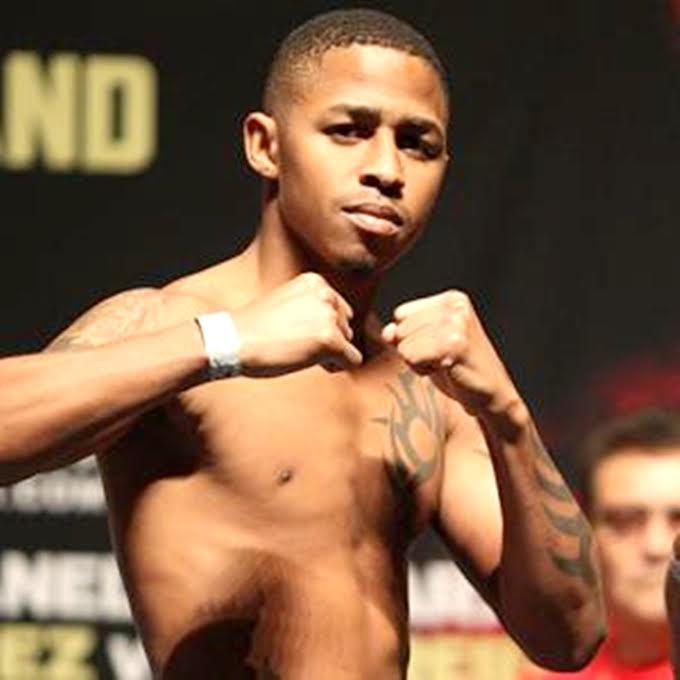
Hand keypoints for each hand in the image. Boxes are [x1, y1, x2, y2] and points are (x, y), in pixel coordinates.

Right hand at [230, 272, 361, 376]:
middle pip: (346, 327)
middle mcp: (326, 294)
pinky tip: (313, 365)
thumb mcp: (287, 303)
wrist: (234, 340)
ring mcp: (329, 316)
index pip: (339, 310)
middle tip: (298, 346)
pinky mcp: (330, 340)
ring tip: (299, 353)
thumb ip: (312, 307)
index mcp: (315, 281)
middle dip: (328, 341)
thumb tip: (339, 327)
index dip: (321, 328)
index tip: (298, 333)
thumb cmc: (254, 327)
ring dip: (330, 354)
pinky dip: (337, 367)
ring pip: (348, 344)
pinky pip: (352, 360)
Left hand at [382, 290, 521, 421]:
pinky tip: (446, 370)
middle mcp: (454, 305)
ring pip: (403, 344)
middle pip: (400, 328)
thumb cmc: (458, 368)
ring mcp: (455, 323)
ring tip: (445, 363)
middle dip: (414, 349)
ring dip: (418, 361)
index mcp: (451, 298)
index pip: (401, 313)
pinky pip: (411, 357)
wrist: (491, 395)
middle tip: (444, 358)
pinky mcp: (453, 345)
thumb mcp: (428, 343)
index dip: (412, 336)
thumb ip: (404, 332)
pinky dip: (422, 370)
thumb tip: (388, 332)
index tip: (439, 346)